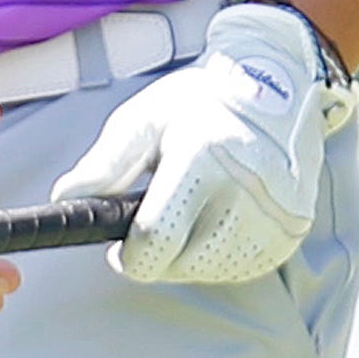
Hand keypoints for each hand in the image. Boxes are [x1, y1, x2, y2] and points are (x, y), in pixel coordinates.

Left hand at [48, 2, 358, 283]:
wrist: (277, 86)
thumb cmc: (200, 103)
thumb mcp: (144, 119)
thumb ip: (105, 164)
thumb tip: (65, 200)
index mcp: (202, 156)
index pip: (159, 237)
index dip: (131, 257)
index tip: (119, 252)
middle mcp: (245, 189)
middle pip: (186, 263)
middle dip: (157, 259)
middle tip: (149, 233)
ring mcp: (275, 212)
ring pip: (215, 271)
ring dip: (189, 261)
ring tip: (182, 225)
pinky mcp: (293, 228)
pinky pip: (247, 268)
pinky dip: (221, 260)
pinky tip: (211, 230)